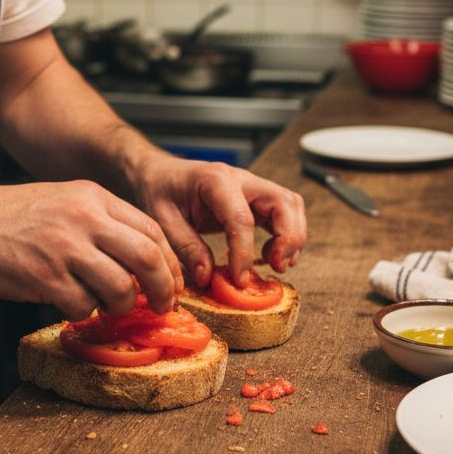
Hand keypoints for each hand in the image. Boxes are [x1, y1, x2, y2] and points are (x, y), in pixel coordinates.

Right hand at [0, 181, 182, 319]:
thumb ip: (98, 222)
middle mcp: (83, 218)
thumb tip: (136, 259)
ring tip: (109, 307)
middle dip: (163, 289)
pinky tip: (71, 305)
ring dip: (121, 306)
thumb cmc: (6, 218)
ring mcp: (64, 247)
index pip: (150, 229)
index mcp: (91, 196)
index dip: (169, 262)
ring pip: (121, 287)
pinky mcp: (45, 277)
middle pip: (147, 257)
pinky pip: (84, 305)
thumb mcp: (60, 201)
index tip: (171, 282)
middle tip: (161, 306)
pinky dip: (84, 313)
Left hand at [132, 156, 306, 288]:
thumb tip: (209, 278)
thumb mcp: (162, 222)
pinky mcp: (256, 199)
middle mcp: (240, 179)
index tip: (240, 279)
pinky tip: (270, 256)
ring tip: (276, 264)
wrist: (160, 174)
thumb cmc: (160, 192)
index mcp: (214, 180)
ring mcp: (252, 187)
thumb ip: (186, 248)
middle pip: (284, 202)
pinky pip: (284, 213)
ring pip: (291, 206)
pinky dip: (286, 235)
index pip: (241, 218)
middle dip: (288, 238)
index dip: (244, 252)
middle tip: (277, 267)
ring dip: (292, 237)